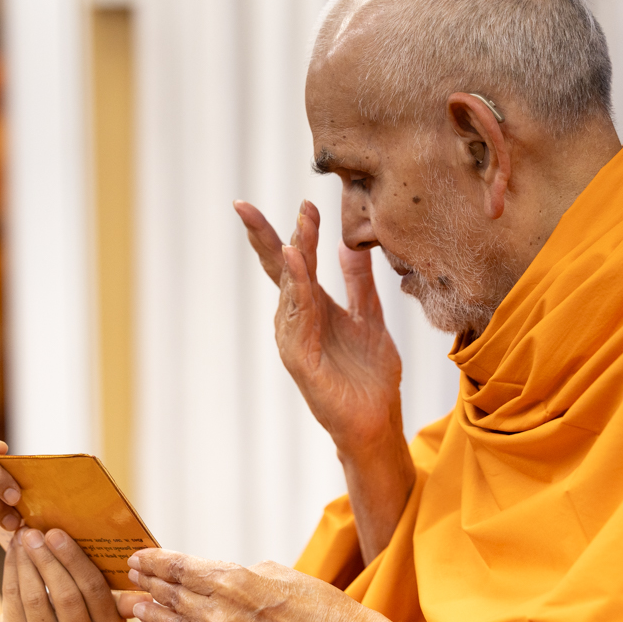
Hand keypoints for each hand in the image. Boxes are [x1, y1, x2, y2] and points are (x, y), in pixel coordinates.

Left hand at [0, 528, 145, 621]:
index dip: (73, 559)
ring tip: (22, 538)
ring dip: (26, 562)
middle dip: (47, 558)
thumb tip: (139, 575)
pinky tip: (13, 554)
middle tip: (35, 532)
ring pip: (35, 599)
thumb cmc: (79, 615)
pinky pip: (14, 605)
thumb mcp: (104, 608)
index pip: (94, 590)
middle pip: (65, 595)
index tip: (56, 532)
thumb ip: (118, 594)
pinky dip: (11, 574)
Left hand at [128, 548, 362, 621]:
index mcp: (233, 583)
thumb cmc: (318, 607)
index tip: (139, 557)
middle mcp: (218, 617)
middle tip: (132, 575)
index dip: (154, 562)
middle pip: (169, 596)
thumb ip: (235, 574)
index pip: (179, 569)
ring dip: (151, 614)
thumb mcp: (275, 573)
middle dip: (148, 584)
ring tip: (136, 604)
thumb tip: (211, 577)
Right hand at [234, 200, 405, 458]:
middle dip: (263, 237)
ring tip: (289, 232)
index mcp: (315, 307)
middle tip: (245, 205)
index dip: (297, 232)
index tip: (305, 202)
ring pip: (287, 290)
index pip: (295, 263)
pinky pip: (295, 317)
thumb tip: (349, 244)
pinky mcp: (299, 359)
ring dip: (286, 260)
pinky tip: (293, 265)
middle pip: (277, 271)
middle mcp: (298, 319)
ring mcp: (295, 339)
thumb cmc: (371, 375)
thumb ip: (359, 281)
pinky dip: (294, 290)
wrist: (377, 419)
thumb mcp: (369, 316)